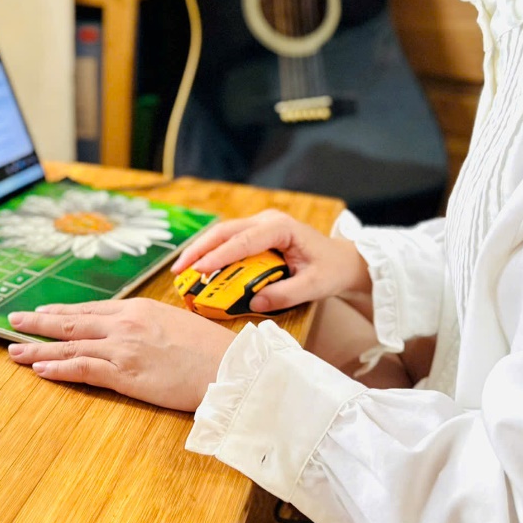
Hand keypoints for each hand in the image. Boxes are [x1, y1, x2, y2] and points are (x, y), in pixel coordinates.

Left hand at [7, 299, 236, 411]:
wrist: (228, 367)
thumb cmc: (207, 348)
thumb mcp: (172, 321)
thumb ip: (145, 322)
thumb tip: (128, 326)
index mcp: (136, 308)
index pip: (87, 310)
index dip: (59, 312)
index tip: (40, 312)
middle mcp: (124, 323)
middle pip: (70, 323)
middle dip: (37, 323)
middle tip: (13, 321)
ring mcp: (122, 348)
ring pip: (69, 346)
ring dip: (37, 348)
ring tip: (13, 350)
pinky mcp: (125, 374)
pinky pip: (83, 369)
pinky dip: (58, 369)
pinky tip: (40, 369)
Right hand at [167, 209, 370, 311]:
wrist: (342, 260)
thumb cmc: (331, 270)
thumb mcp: (315, 285)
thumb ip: (286, 293)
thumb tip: (255, 302)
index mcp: (282, 227)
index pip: (244, 241)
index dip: (220, 255)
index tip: (200, 270)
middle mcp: (267, 221)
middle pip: (226, 231)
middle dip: (200, 249)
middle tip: (179, 269)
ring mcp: (261, 225)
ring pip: (224, 233)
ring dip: (202, 249)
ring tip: (182, 269)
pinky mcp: (257, 234)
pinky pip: (230, 241)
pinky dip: (213, 252)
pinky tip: (199, 267)